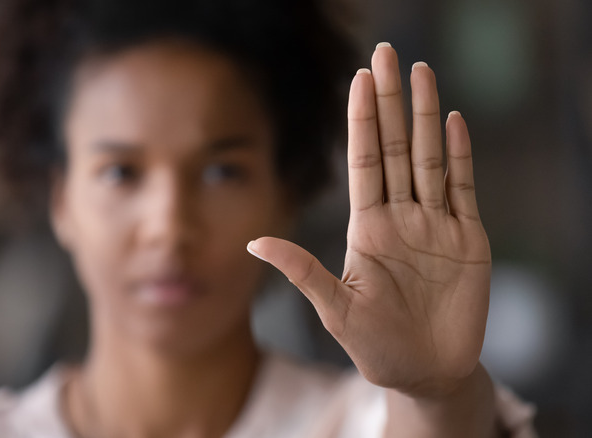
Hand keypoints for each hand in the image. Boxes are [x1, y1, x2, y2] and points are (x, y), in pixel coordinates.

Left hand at [248, 43, 490, 396]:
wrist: (426, 374)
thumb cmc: (375, 346)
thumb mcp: (335, 308)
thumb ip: (301, 270)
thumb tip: (253, 242)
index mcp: (368, 229)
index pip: (365, 162)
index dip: (362, 122)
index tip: (357, 81)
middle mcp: (401, 218)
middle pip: (398, 148)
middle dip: (391, 102)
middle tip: (386, 54)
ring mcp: (436, 226)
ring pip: (432, 159)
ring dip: (428, 116)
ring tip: (422, 72)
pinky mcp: (469, 241)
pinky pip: (464, 190)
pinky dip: (462, 156)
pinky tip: (454, 122)